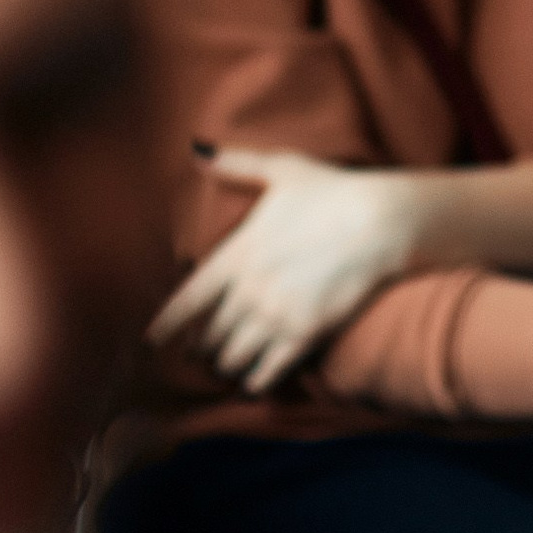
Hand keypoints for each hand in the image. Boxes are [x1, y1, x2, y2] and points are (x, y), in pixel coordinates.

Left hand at [149, 148, 429, 393]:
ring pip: (234, 356)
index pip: (186, 301)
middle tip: (202, 354)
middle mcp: (248, 290)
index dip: (165, 326)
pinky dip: (257, 380)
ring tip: (229, 367)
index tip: (151, 342)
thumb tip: (196, 149)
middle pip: (209, 335)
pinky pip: (268, 371)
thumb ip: (236, 164)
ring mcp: (274, 315)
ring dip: (228, 364)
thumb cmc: (334, 192)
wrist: (381, 222)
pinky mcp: (304, 334)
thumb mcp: (282, 169)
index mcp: (236, 253)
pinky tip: (255, 383)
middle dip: (203, 348)